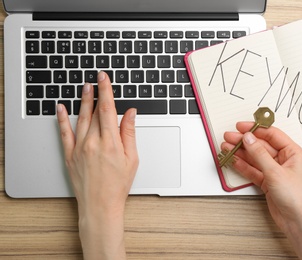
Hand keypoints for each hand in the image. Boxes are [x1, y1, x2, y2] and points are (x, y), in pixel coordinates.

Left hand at [57, 71, 137, 259]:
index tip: (104, 78)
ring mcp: (79, 148)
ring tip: (85, 88)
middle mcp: (93, 143)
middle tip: (96, 79)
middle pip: (94, 112)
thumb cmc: (118, 185)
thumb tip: (130, 114)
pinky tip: (61, 108)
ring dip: (83, 102)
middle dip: (96, 93)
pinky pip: (64, 133)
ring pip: (81, 119)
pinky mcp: (69, 155)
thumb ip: (129, 133)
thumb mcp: (132, 159)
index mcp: (111, 143)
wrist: (100, 205)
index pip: (107, 110)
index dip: (106, 91)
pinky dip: (62, 119)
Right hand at [222, 122, 301, 259]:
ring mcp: (274, 171)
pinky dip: (242, 166)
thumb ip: (259, 154)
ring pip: (254, 158)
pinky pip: (253, 170)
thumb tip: (249, 138)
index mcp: (292, 152)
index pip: (272, 134)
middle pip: (261, 146)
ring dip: (240, 153)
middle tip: (229, 137)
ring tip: (226, 148)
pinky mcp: (267, 182)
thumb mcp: (276, 172)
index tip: (241, 127)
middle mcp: (284, 160)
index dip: (256, 129)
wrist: (298, 222)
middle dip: (244, 141)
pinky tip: (233, 160)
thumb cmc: (298, 198)